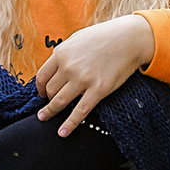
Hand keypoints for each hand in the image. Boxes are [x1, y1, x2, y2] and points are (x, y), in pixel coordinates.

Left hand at [33, 13, 155, 135]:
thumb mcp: (77, 39)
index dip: (40, 88)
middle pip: (51, 90)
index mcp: (61, 53)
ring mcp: (83, 80)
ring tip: (45, 119)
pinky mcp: (99, 90)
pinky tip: (63, 132)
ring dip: (50, 112)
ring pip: (60, 101)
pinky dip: (69, 124)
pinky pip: (80, 111)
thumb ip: (64, 53)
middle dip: (48, 100)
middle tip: (47, 106)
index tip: (42, 94)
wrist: (129, 39)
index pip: (42, 76)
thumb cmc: (104, 37)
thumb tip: (54, 65)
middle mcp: (69, 67)